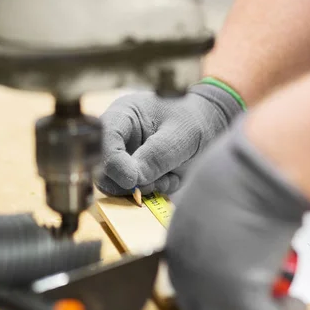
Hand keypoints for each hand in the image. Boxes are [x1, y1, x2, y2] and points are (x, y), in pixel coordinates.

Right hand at [96, 83, 242, 194]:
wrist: (208, 128)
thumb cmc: (193, 121)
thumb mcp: (181, 134)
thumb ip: (157, 155)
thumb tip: (133, 179)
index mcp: (123, 115)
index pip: (103, 140)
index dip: (113, 163)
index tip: (133, 179)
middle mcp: (116, 138)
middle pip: (102, 168)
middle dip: (129, 181)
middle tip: (156, 181)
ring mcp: (122, 158)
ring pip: (115, 185)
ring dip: (144, 188)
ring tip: (169, 177)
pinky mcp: (132, 175)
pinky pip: (132, 193)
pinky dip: (153, 191)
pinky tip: (169, 178)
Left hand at [165, 116, 309, 309]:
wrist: (255, 172)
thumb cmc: (239, 171)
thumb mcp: (214, 195)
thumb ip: (215, 218)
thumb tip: (235, 223)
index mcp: (176, 244)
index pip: (187, 281)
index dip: (213, 290)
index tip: (240, 289)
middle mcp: (183, 270)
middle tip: (264, 305)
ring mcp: (206, 288)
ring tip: (288, 305)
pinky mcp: (235, 299)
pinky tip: (297, 303)